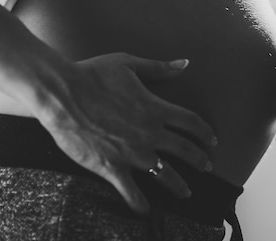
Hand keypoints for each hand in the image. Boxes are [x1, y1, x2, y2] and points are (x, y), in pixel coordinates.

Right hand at [37, 53, 215, 214]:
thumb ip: (159, 68)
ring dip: (178, 184)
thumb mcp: (129, 64)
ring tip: (186, 192)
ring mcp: (132, 152)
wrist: (62, 94)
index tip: (213, 140)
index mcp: (156, 108)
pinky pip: (129, 190)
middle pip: (185, 150)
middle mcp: (149, 133)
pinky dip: (138, 202)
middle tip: (208, 166)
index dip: (205, 132)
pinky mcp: (111, 166)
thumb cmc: (94, 74)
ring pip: (164, 174)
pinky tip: (145, 211)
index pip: (191, 123)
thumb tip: (184, 64)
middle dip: (200, 159)